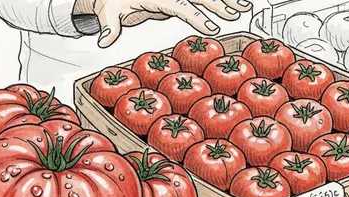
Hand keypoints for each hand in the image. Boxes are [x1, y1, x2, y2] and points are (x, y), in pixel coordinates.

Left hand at [74, 0, 252, 47]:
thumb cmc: (111, 1)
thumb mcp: (108, 11)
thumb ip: (109, 27)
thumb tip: (104, 42)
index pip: (180, 5)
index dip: (196, 15)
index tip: (211, 26)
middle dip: (220, 3)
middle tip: (238, 13)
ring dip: (226, 0)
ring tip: (245, 7)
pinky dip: (219, 0)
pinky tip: (237, 4)